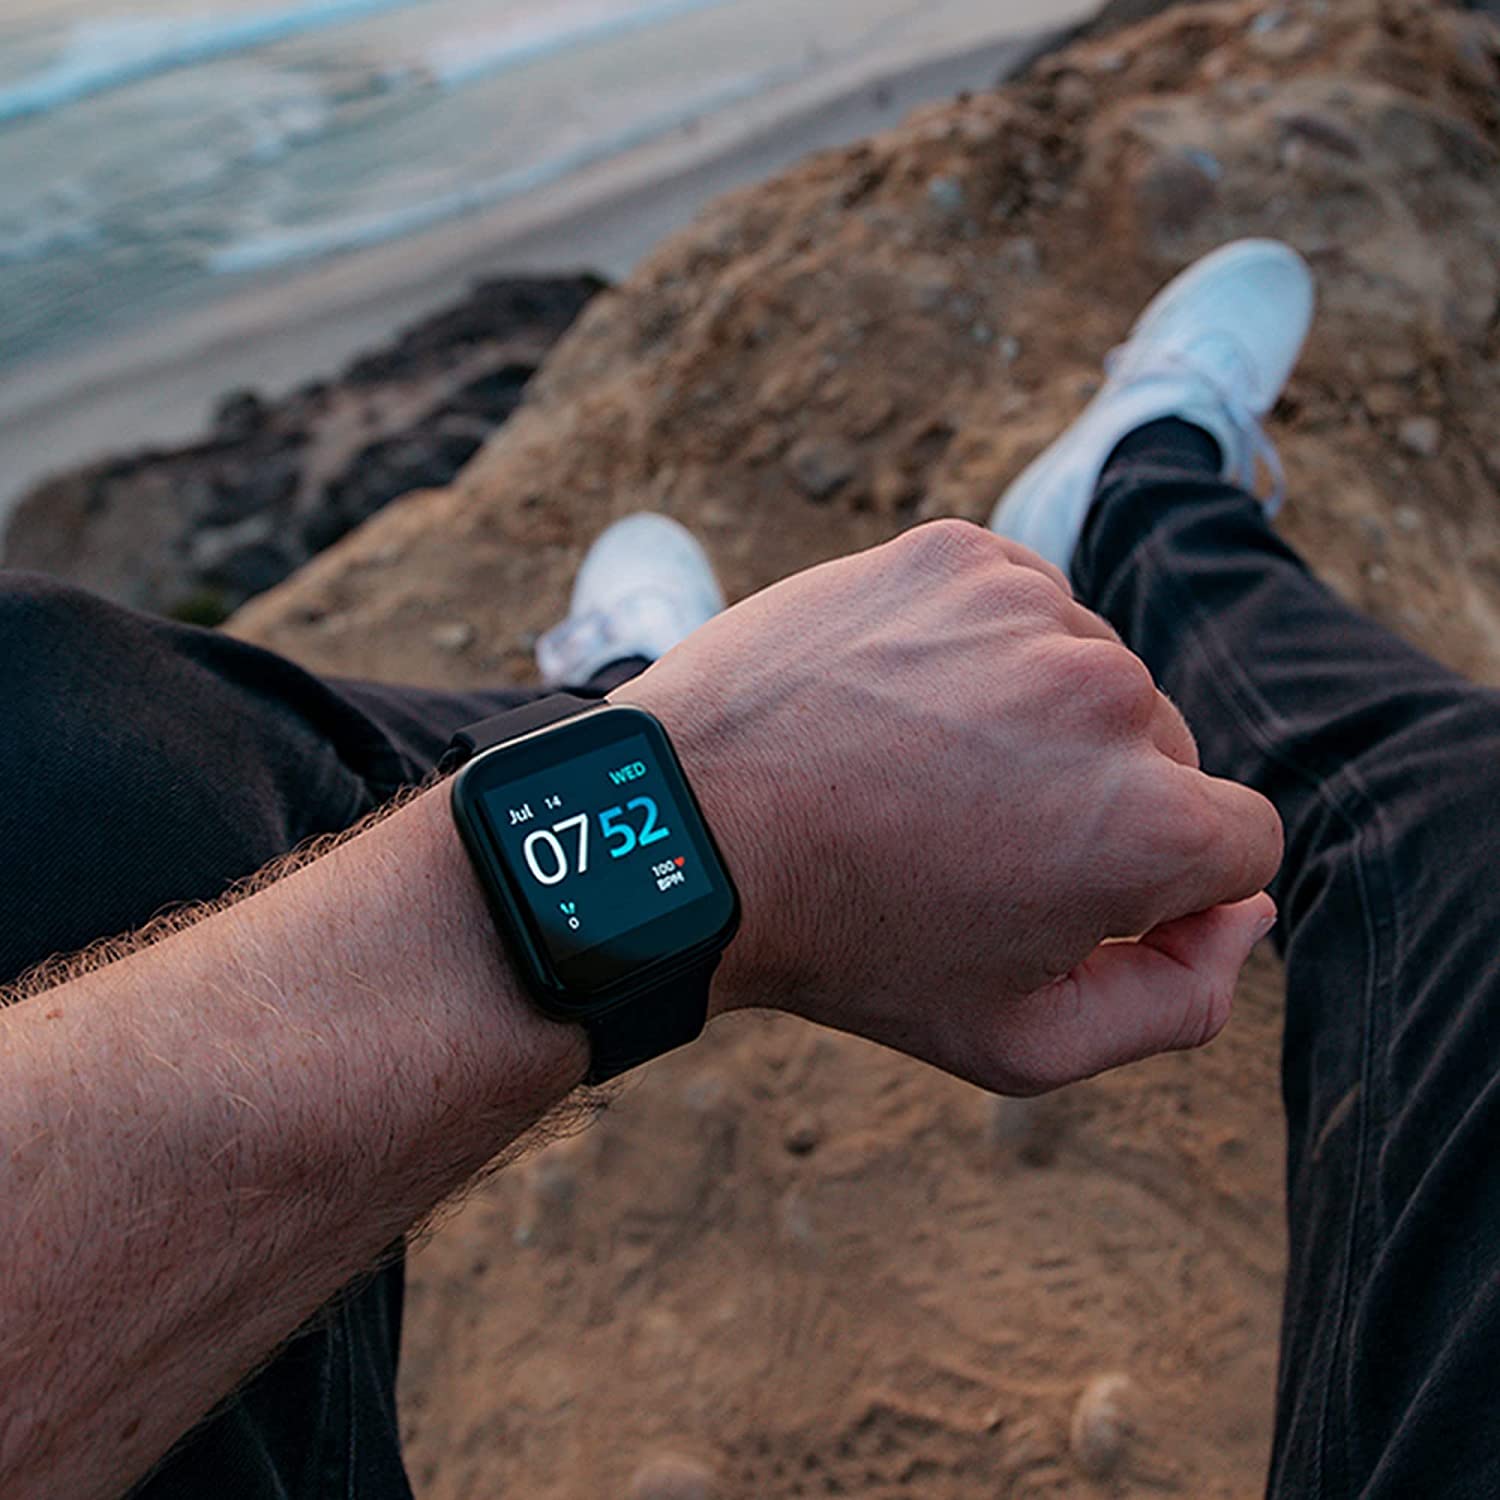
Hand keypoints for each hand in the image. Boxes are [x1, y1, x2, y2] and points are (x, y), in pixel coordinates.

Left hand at [617, 520, 1281, 1095]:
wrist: (686, 830)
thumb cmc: (847, 946)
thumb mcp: (1019, 1042)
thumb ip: (1177, 1002)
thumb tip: (1245, 913)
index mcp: (1145, 825)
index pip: (1241, 842)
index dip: (1164, 883)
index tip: (1074, 890)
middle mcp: (1106, 697)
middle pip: (1167, 751)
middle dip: (1097, 797)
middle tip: (970, 835)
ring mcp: (1026, 611)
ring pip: (1091, 672)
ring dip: (1037, 719)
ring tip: (922, 769)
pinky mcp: (958, 556)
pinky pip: (1022, 607)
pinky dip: (984, 651)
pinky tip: (904, 703)